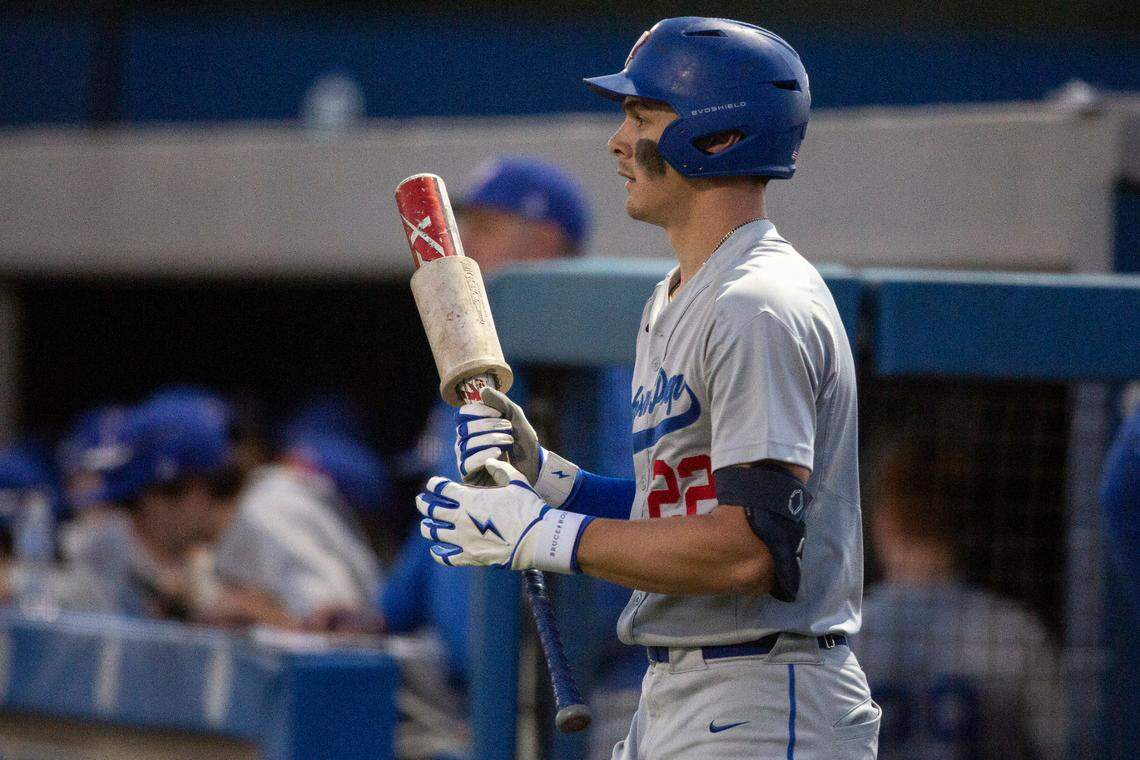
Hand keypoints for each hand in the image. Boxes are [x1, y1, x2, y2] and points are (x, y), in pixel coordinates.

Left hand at [417, 459, 590, 573]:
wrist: (537, 537)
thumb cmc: (529, 507)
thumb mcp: (517, 481)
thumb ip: (500, 469)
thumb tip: (489, 461)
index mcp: (470, 499)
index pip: (442, 488)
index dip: (434, 484)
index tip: (433, 484)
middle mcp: (462, 518)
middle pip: (432, 510)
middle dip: (424, 504)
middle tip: (421, 501)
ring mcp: (464, 539)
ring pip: (434, 533)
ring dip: (427, 528)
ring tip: (426, 525)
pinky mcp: (471, 557)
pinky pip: (446, 557)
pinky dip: (438, 553)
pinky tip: (437, 550)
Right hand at [454, 387, 580, 505]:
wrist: (534, 470)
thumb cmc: (523, 443)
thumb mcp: (516, 418)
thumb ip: (501, 403)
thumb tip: (483, 391)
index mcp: (473, 426)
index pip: (463, 413)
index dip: (479, 411)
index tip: (498, 414)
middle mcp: (465, 441)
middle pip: (464, 427)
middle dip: (489, 426)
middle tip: (508, 428)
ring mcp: (465, 458)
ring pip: (467, 444)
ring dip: (491, 439)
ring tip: (509, 443)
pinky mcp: (469, 475)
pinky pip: (467, 463)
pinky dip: (483, 455)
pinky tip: (498, 453)